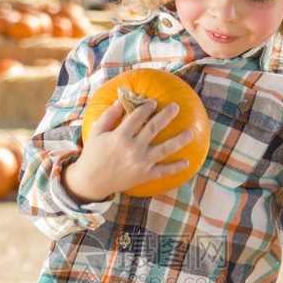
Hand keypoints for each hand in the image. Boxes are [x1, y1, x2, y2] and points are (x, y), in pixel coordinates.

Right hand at [63, 98, 192, 202]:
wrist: (92, 181)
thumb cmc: (93, 154)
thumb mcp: (97, 132)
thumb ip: (109, 116)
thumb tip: (121, 100)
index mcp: (120, 136)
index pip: (138, 116)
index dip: (147, 107)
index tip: (154, 102)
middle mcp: (133, 148)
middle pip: (155, 128)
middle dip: (167, 116)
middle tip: (176, 107)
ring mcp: (141, 163)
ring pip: (165, 149)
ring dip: (179, 140)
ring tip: (190, 132)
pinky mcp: (145, 175)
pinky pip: (163, 171)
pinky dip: (175, 168)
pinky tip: (187, 162)